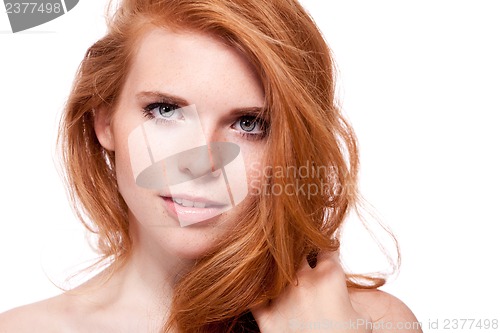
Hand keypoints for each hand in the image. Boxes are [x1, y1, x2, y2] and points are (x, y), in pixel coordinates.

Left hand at [251, 251, 371, 331]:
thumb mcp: (362, 321)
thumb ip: (349, 299)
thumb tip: (341, 298)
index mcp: (330, 277)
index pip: (327, 248)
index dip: (327, 250)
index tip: (326, 254)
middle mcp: (303, 281)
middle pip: (297, 251)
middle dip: (300, 253)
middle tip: (302, 261)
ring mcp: (281, 296)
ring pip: (273, 267)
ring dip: (278, 269)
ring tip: (280, 272)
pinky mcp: (265, 316)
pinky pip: (254, 295)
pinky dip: (255, 290)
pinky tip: (257, 288)